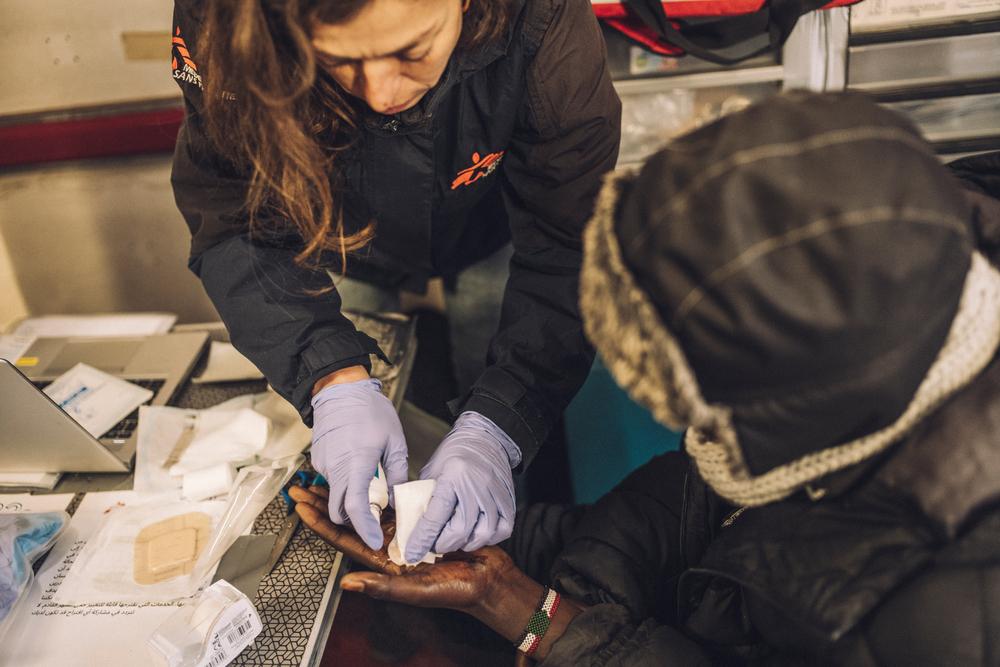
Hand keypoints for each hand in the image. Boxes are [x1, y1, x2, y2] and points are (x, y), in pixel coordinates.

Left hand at [290, 484, 513, 611]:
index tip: (300, 504)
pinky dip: (380, 491)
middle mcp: (388, 545)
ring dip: (348, 493)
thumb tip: (346, 584)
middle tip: (305, 484)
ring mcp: (404, 532)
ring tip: (330, 476)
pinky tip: (370, 477)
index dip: (320, 522)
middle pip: (350, 519)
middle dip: (327, 502)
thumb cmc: (456, 590)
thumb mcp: (417, 590)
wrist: (490, 579)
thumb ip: (383, 587)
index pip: (343, 539)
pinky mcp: (422, 520)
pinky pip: (396, 503)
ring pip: (368, 508)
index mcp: (382, 562)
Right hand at [310, 378, 407, 549]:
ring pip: (335, 496)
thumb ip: (396, 472)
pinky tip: (359, 470)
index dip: (364, 528)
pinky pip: (332, 481)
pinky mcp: (319, 460)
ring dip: (351, 499)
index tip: (374, 541)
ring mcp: (324, 464)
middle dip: (356, 520)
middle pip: (340, 510)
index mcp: (357, 463)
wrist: (340, 389)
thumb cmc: (370, 411)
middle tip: (376, 517)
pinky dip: (345, 484)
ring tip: (371, 487)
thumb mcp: (394, 441)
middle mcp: (335, 468)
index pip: (356, 507)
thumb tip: (396, 498)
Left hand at [405, 412, 518, 562]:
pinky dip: (487, 538)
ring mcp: (496, 494)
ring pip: (482, 535)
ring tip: (453, 538)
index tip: (412, 553)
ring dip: (464, 543)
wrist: (485, 438)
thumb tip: (408, 524)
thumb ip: (422, 496)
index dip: (422, 539)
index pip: (436, 515)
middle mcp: (478, 485)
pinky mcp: (509, 501)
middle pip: (460, 530)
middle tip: (433, 544)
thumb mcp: (432, 471)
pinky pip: (501, 531)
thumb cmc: (455, 454)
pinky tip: (475, 533)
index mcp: (454, 475)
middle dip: (442, 544)